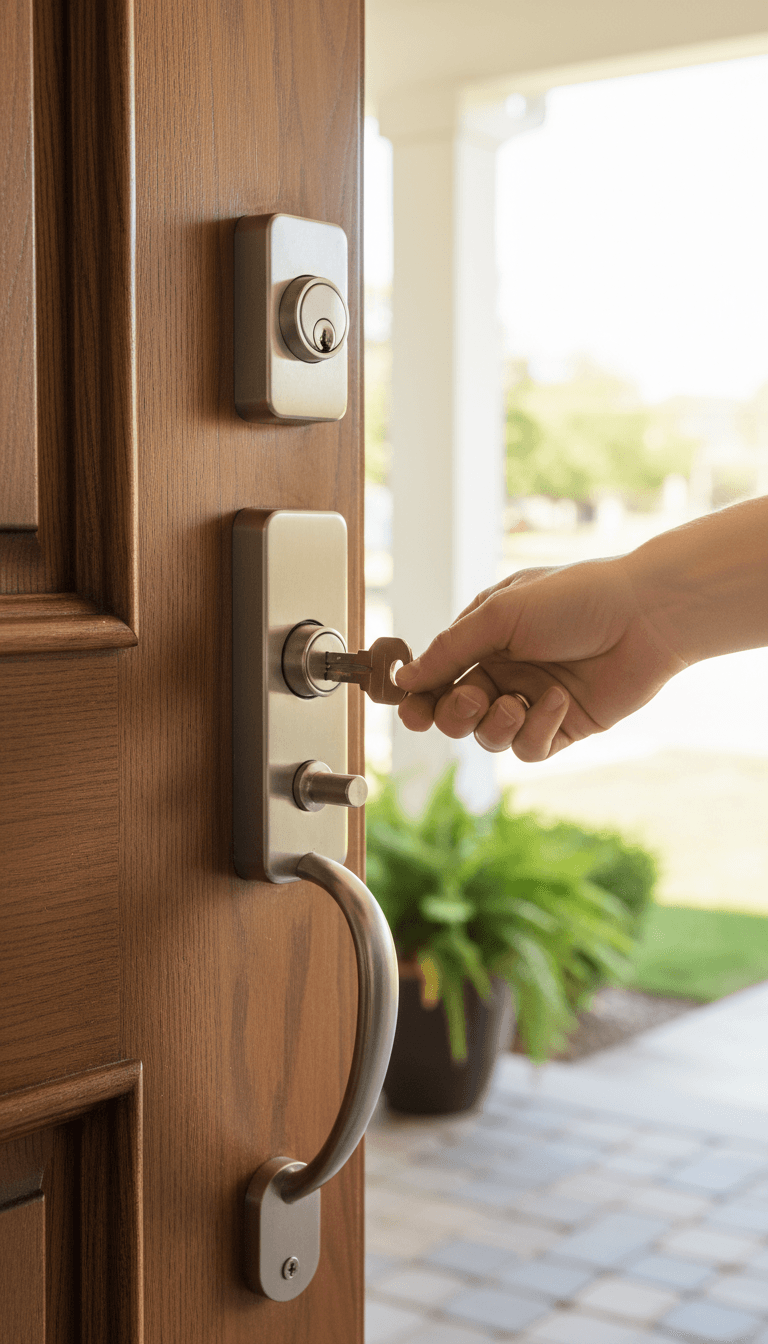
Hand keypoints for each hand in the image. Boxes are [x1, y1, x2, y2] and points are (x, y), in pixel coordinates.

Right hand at [395, 556, 686, 761]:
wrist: (645, 616)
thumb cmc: (574, 599)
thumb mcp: (500, 613)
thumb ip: (449, 650)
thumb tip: (404, 680)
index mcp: (485, 639)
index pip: (437, 677)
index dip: (419, 698)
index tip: (410, 712)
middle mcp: (505, 672)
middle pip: (456, 714)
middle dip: (454, 715)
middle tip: (472, 701)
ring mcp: (533, 701)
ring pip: (489, 737)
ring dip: (494, 726)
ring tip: (514, 704)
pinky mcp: (564, 726)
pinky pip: (529, 747)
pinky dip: (536, 729)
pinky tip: (558, 702)